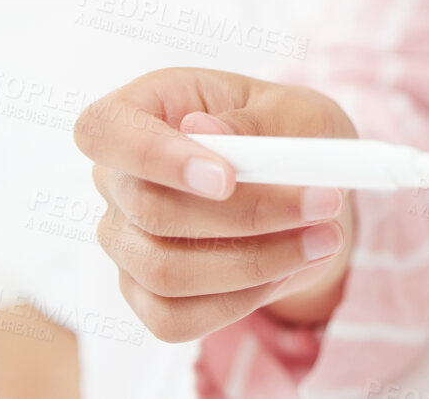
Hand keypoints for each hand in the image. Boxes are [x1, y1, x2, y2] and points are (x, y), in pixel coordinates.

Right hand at [74, 67, 358, 341]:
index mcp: (143, 109)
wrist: (307, 189)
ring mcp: (125, 239)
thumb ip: (251, 123)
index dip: (152, 156)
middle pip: (150, 210)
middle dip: (248, 214)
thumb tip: (202, 131)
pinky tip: (287, 269)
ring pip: (165, 272)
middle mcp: (118, 177)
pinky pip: (174, 318)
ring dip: (255, 262)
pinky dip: (240, 301)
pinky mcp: (146, 293)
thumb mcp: (292, 110)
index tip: (226, 178)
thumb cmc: (290, 132)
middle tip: (324, 203)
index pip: (104, 131)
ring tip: (324, 238)